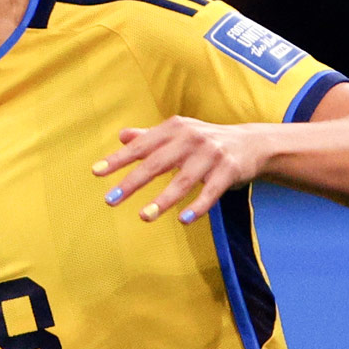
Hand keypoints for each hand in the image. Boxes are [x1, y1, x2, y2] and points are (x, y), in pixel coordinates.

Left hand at [96, 117, 270, 224]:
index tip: (96, 172)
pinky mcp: (229, 170)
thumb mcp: (179, 134)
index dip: (118, 159)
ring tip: (144, 217)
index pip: (141, 146)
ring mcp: (211, 154)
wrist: (252, 143)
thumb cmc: (206, 141)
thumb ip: (150, 137)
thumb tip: (122, 136)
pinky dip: (198, 205)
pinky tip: (184, 219)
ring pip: (183, 180)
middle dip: (132, 182)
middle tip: (110, 200)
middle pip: (157, 163)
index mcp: (174, 128)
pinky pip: (211, 191)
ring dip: (163, 200)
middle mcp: (191, 138)